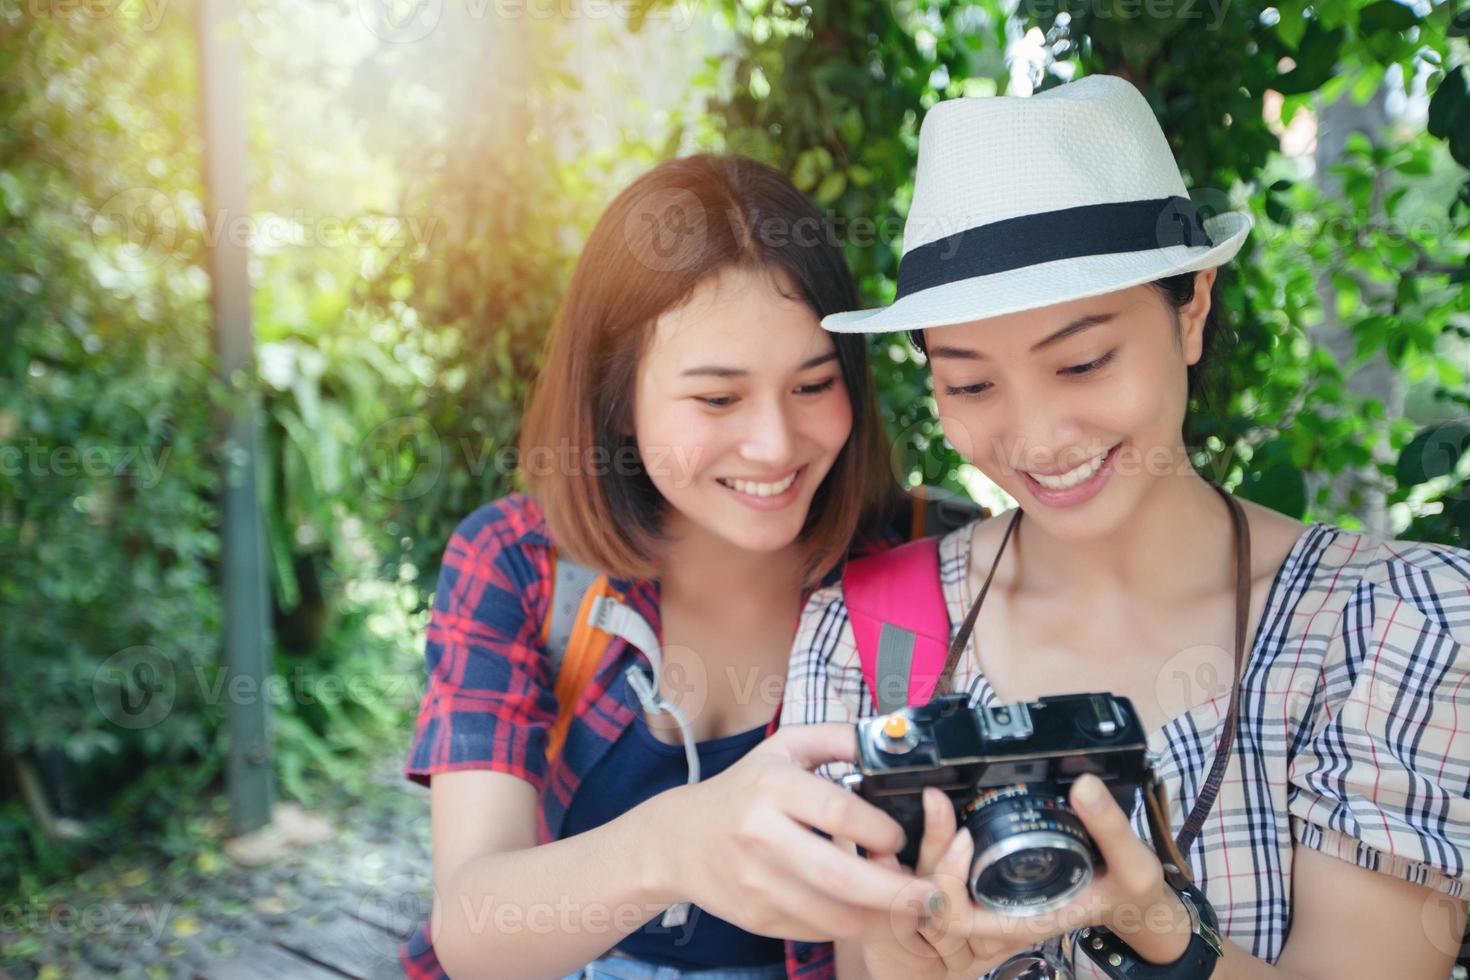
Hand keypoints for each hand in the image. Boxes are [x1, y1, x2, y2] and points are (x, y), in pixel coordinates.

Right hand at [649, 723, 922, 942]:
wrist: (678, 839)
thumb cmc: (741, 790)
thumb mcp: (782, 749)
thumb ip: (836, 739)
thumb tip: (888, 738)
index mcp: (771, 787)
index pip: (838, 812)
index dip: (880, 829)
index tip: (900, 837)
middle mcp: (760, 836)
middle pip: (841, 876)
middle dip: (894, 891)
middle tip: (928, 894)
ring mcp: (756, 882)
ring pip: (833, 915)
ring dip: (877, 916)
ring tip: (900, 904)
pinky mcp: (756, 917)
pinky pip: (816, 930)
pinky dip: (846, 925)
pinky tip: (859, 910)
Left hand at [875, 775, 1192, 974]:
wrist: (1138, 900)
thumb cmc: (1134, 892)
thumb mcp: (1132, 864)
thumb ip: (1109, 827)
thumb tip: (1083, 784)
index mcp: (1023, 920)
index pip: (958, 919)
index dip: (945, 883)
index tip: (964, 836)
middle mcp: (1001, 912)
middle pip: (935, 897)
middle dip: (927, 853)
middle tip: (937, 801)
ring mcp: (995, 895)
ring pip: (939, 883)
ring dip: (932, 845)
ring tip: (937, 800)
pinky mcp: (997, 876)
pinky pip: (957, 869)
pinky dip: (946, 843)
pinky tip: (948, 809)